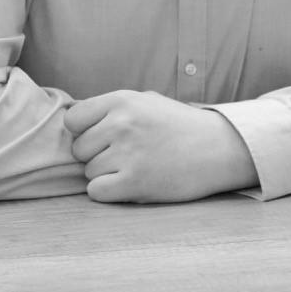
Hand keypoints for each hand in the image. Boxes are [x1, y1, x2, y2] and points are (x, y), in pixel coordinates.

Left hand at [63, 90, 258, 202]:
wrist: (217, 147)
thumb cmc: (179, 124)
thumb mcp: (146, 101)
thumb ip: (112, 108)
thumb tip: (74, 119)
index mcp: (122, 100)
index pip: (73, 119)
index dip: (83, 131)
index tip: (100, 136)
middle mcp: (121, 123)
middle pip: (78, 149)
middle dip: (95, 154)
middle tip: (122, 154)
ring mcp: (127, 153)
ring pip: (88, 172)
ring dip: (105, 174)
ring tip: (134, 166)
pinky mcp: (134, 182)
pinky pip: (96, 191)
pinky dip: (108, 191)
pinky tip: (129, 183)